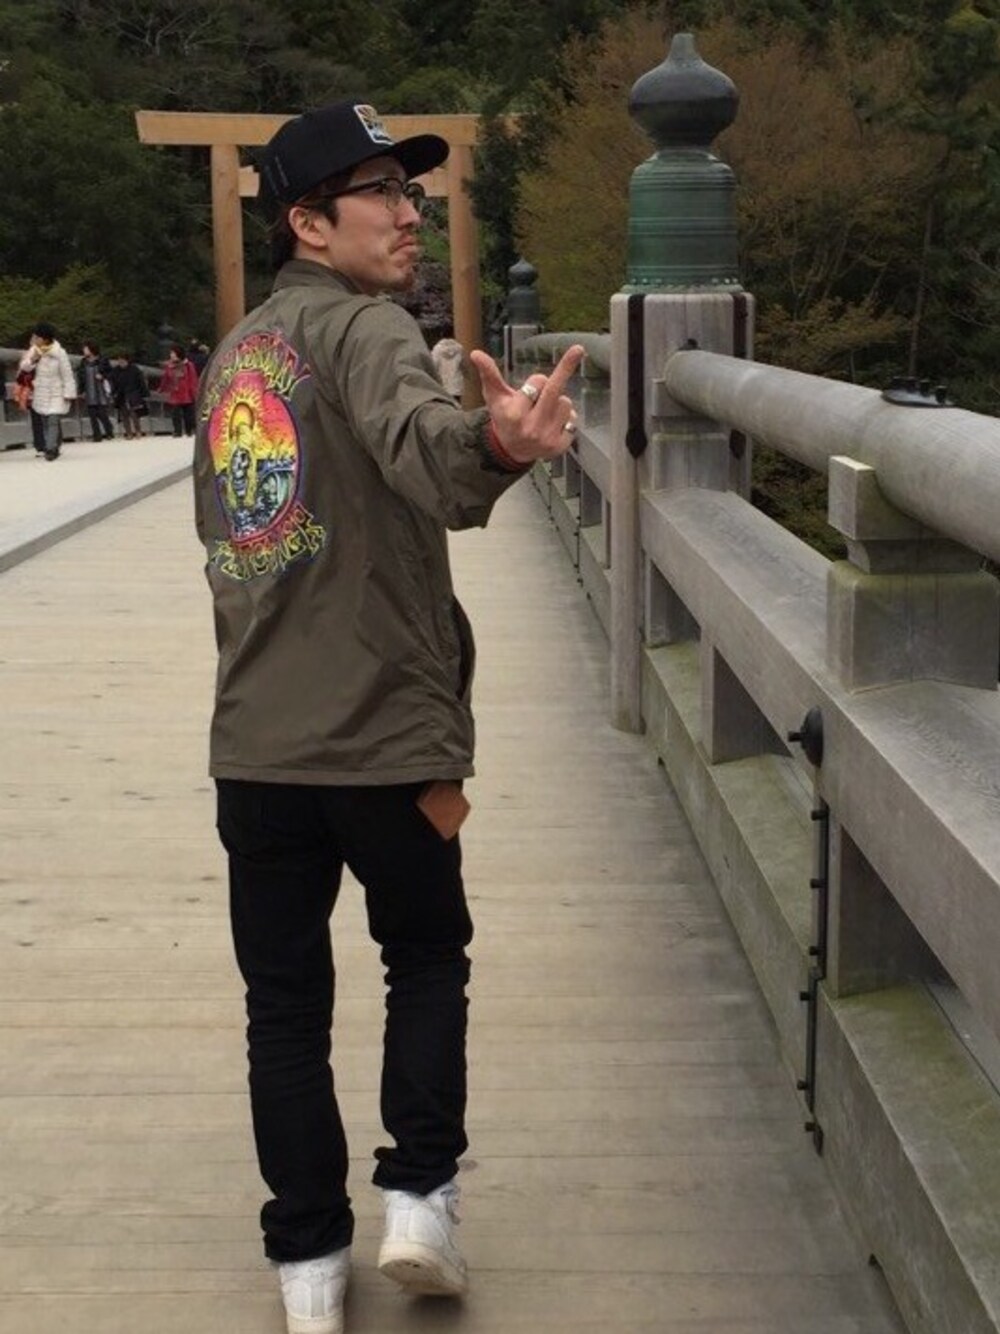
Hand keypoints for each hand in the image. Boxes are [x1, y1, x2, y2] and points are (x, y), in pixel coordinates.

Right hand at [470, 344, 584, 464]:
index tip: (533, 386)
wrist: (510, 450)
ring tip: (545, 411)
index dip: (537, 381)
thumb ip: (488, 374)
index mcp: (514, 413)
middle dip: (566, 367)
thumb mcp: (494, 396)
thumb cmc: (504, 417)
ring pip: (566, 404)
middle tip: (578, 349)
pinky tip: (553, 424)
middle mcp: (531, 427)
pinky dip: (566, 419)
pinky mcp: (559, 446)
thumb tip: (476, 353)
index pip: (538, 382)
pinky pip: (573, 421)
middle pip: (554, 390)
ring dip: (559, 402)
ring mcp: (546, 438)